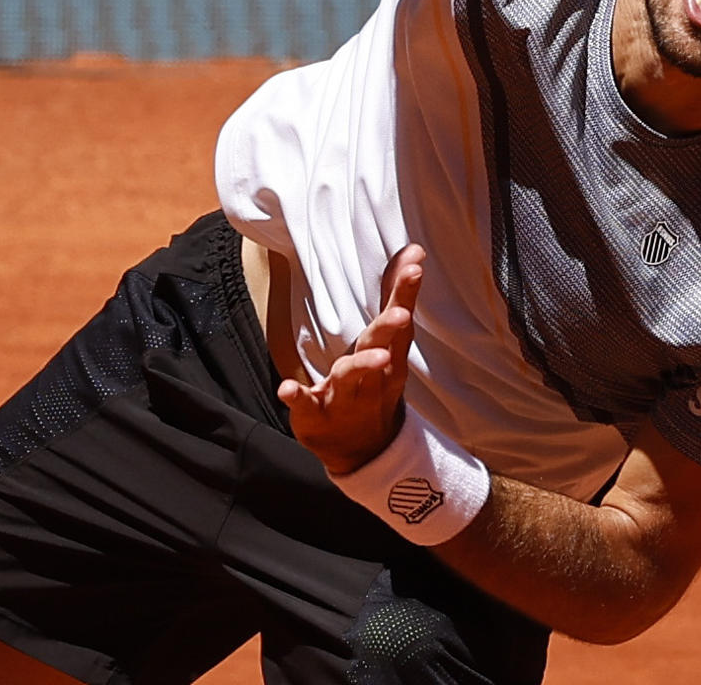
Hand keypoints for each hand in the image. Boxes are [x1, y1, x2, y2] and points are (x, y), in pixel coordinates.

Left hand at [279, 244, 424, 475]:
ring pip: (350, 379)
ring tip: (370, 356)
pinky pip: (306, 405)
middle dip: (390, 331)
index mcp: (390, 356)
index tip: (414, 266)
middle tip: (400, 316)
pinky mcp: (315, 415)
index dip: (405, 294)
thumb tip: (413, 250)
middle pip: (382, 349)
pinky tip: (286, 387)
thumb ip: (394, 295)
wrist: (364, 450)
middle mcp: (372, 377)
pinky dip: (297, 396)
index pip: (399, 322)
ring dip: (360, 366)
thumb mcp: (387, 341)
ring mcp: (343, 398)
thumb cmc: (376, 381)